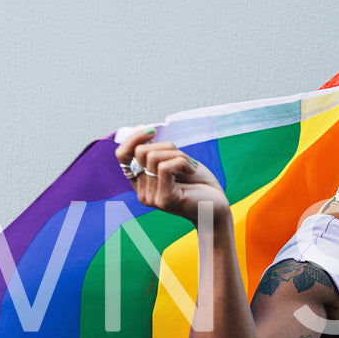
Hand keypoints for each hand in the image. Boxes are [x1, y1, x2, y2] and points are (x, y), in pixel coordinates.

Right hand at [114, 127, 228, 223]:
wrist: (216, 205)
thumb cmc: (198, 183)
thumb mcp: (175, 161)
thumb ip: (159, 152)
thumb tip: (147, 132)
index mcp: (140, 182)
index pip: (122, 155)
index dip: (134, 138)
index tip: (152, 131)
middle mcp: (141, 192)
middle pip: (141, 151)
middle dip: (166, 147)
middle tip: (184, 159)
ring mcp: (151, 197)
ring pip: (154, 157)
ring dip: (178, 155)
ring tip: (190, 166)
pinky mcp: (164, 199)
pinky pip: (165, 167)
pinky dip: (182, 162)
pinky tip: (192, 169)